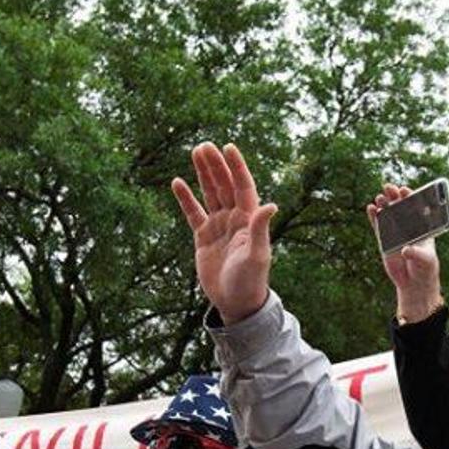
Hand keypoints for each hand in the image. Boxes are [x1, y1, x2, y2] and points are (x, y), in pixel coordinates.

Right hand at [171, 142, 276, 322]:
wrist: (236, 302)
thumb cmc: (251, 281)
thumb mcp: (257, 256)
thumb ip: (260, 230)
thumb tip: (270, 205)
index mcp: (249, 220)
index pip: (243, 186)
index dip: (236, 167)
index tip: (228, 147)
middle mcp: (234, 219)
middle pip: (224, 185)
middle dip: (215, 165)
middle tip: (204, 146)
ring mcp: (218, 227)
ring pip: (209, 194)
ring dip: (203, 174)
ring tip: (195, 152)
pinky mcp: (203, 237)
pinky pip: (193, 213)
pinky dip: (186, 198)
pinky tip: (177, 182)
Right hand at [369, 185, 442, 322]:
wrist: (414, 283)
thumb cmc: (426, 269)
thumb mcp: (426, 261)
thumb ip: (416, 254)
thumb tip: (405, 250)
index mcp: (422, 226)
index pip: (417, 208)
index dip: (411, 197)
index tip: (405, 191)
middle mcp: (408, 226)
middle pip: (401, 207)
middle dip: (395, 196)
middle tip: (389, 188)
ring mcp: (396, 232)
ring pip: (388, 214)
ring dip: (384, 204)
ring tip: (379, 197)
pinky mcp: (385, 240)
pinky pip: (379, 226)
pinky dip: (374, 217)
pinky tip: (370, 208)